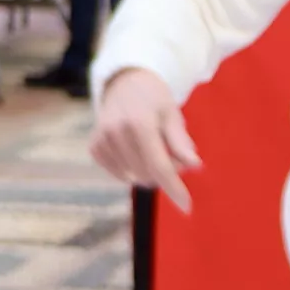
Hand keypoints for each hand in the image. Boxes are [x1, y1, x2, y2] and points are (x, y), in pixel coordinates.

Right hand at [88, 69, 201, 207]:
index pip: (159, 166)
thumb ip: (180, 142)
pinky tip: (134, 149)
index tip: (187, 207)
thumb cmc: (154, 99)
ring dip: (148, 170)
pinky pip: (119, 173)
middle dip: (165, 171)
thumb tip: (195, 166)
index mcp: (139, 123)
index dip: (174, 188)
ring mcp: (102, 140)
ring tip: (152, 146)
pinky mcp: (94, 147)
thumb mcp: (172, 114)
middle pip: (148, 174)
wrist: (125, 82)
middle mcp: (116, 132)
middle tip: (171, 152)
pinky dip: (131, 168)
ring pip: (133, 176)